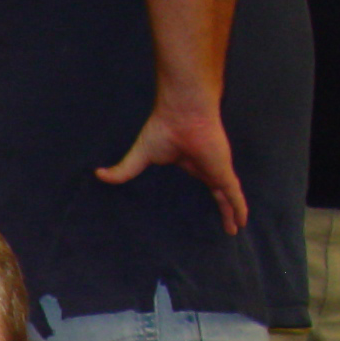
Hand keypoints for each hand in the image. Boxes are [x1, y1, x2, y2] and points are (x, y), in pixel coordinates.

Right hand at [97, 100, 246, 235]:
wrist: (183, 112)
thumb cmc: (164, 128)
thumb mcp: (139, 156)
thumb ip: (123, 170)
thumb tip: (98, 175)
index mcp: (191, 161)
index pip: (202, 178)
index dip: (205, 190)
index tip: (209, 200)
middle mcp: (207, 166)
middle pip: (218, 191)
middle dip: (224, 206)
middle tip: (228, 223)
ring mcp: (216, 169)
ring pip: (228, 196)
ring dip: (233, 212)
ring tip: (235, 228)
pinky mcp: (222, 172)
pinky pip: (233, 195)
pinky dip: (238, 208)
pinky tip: (241, 222)